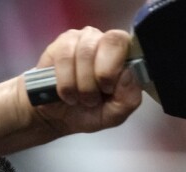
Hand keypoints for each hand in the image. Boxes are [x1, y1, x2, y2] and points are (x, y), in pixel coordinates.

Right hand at [27, 27, 143, 135]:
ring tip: (78, 98)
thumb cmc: (87, 112)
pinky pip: (65, 57)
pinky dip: (66, 82)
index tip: (108, 90)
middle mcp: (104, 41)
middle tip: (93, 96)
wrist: (56, 118)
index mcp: (122, 55)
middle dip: (101, 74)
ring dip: (81, 84)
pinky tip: (66, 93)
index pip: (129, 45)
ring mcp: (82, 39)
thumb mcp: (114, 115)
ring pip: (86, 52)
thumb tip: (128, 75)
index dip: (117, 68)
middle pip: (111, 41)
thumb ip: (129, 99)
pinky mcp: (60, 44)